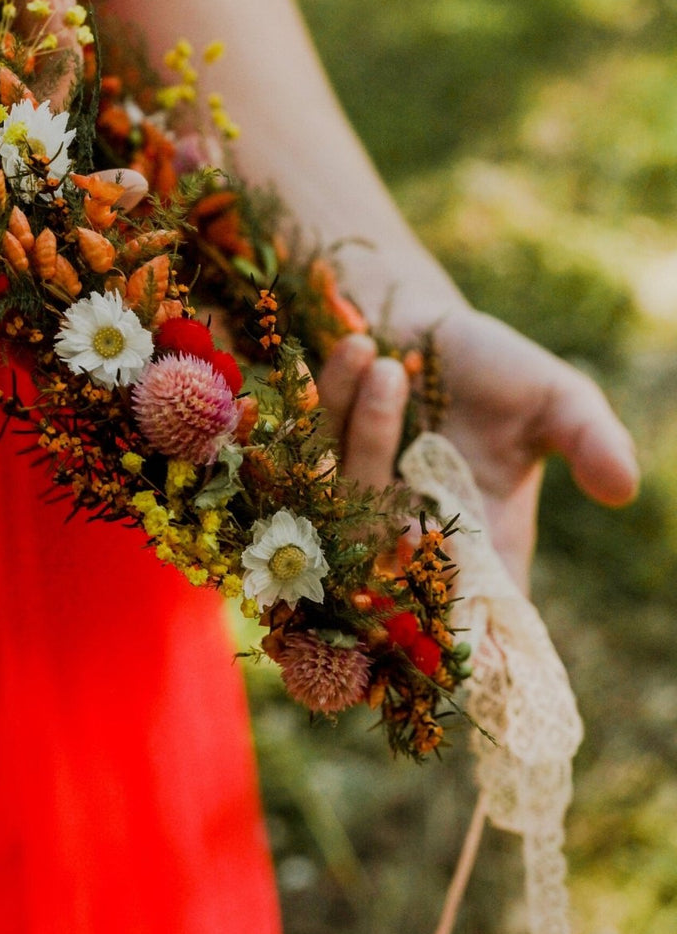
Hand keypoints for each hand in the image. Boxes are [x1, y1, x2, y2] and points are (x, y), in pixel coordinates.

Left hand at [317, 313, 638, 592]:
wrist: (424, 323)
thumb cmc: (498, 371)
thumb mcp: (558, 399)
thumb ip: (590, 440)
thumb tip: (623, 487)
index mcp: (481, 539)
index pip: (476, 604)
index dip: (462, 610)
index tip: (457, 570)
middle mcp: (413, 534)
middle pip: (395, 560)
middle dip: (399, 510)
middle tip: (420, 453)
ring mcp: (357, 501)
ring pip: (348, 493)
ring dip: (370, 425)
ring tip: (391, 366)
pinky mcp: (313, 462)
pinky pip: (310, 446)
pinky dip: (332, 395)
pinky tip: (359, 349)